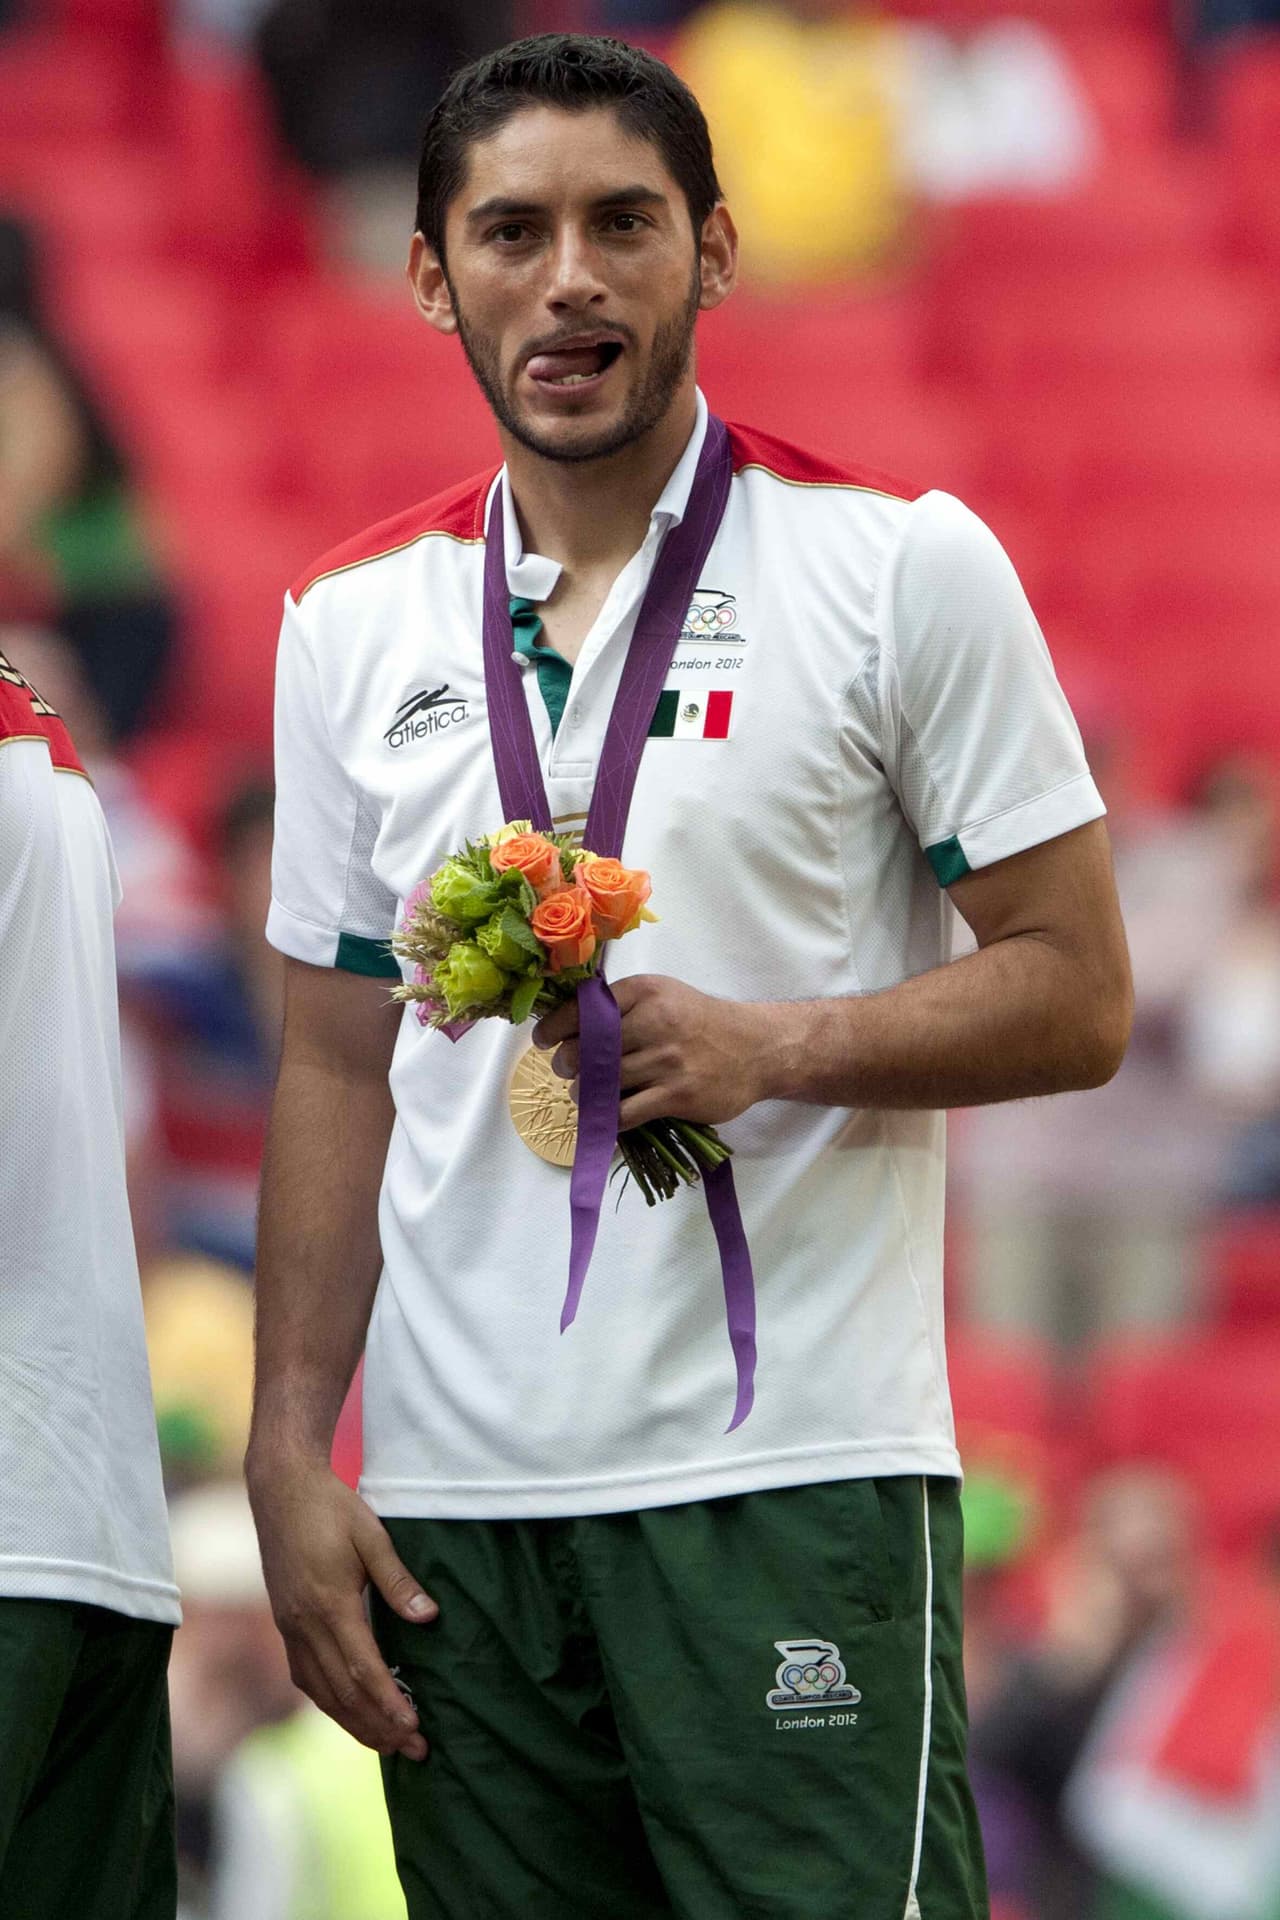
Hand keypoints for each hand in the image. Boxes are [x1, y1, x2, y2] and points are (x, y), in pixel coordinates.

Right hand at [247, 1455, 434, 1759]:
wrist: (280, 1488)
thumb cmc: (330, 1507)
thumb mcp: (372, 1535)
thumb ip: (398, 1581)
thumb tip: (428, 1617)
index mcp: (329, 1605)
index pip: (363, 1670)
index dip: (389, 1704)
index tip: (414, 1729)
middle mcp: (304, 1624)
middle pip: (342, 1692)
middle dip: (378, 1727)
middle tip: (413, 1752)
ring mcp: (289, 1626)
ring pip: (321, 1691)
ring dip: (353, 1722)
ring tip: (386, 1745)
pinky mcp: (284, 1622)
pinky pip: (305, 1676)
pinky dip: (329, 1701)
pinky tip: (347, 1711)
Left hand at [532, 974, 762, 1130]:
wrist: (756, 1048)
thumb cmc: (700, 1022)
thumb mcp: (663, 995)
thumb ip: (621, 1005)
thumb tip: (568, 1024)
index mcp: (645, 992)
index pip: (584, 1010)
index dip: (554, 1028)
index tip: (543, 1040)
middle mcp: (655, 1022)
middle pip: (587, 1050)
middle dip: (567, 1064)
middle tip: (567, 1070)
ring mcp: (666, 1061)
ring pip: (601, 1083)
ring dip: (585, 1093)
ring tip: (587, 1092)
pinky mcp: (676, 1095)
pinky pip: (625, 1113)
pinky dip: (608, 1117)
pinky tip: (608, 1114)